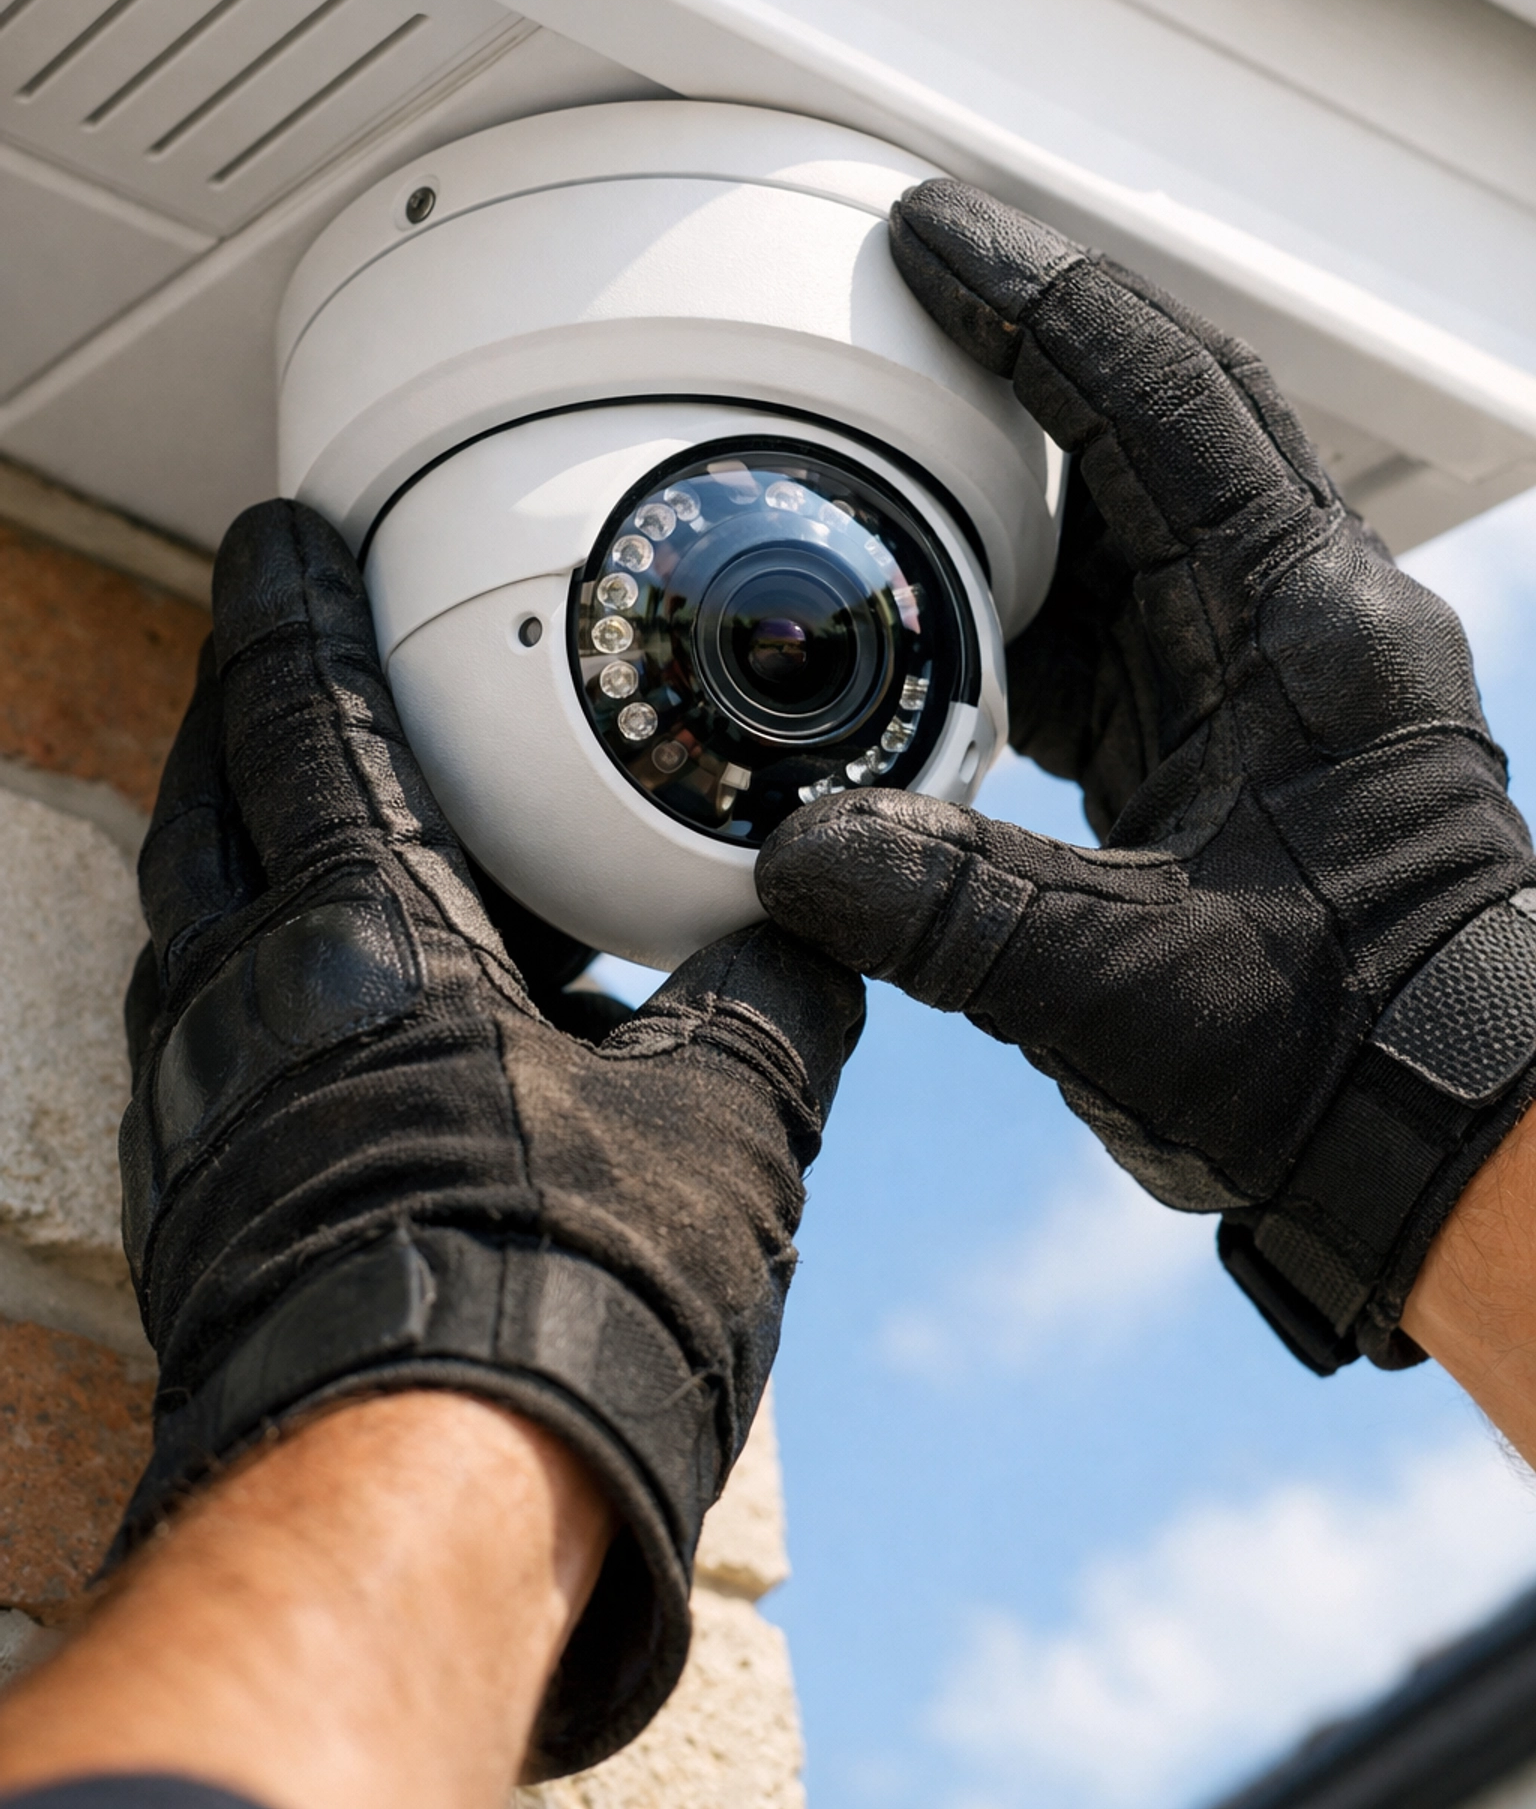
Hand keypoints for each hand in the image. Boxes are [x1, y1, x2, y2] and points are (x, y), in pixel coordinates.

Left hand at [118, 500, 863, 1777]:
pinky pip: (222, 1033)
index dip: (292, 608)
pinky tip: (362, 1005)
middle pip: (210, 803)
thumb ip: (773, 1000)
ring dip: (252, 846)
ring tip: (333, 819)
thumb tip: (819, 937)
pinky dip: (273, 971)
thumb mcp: (725, 1127)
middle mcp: (249, 1010)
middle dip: (244, 713)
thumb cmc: (569, 1309)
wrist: (428, 1531)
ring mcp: (209, 1115)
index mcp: (363, 941)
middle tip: (292, 658)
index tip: (282, 532)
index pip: (302, 717)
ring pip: (202, 924)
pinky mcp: (210, 1208)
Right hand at [757, 178, 1535, 1374]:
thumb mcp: (1133, 987)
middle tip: (899, 296)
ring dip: (1017, 482)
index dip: (1039, 302)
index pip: (1166, 405)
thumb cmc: (1349, 1059)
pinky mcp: (1232, 739)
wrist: (1442, 1139)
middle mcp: (1303, 626)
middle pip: (1160, 424)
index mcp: (1314, 634)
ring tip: (888, 447)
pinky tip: (934, 609)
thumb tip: (792, 851)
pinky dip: (1021, 600)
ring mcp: (1271, 678)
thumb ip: (952, 912)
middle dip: (1031, 348)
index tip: (931, 232)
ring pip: (1134, 520)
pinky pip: (1116, 622)